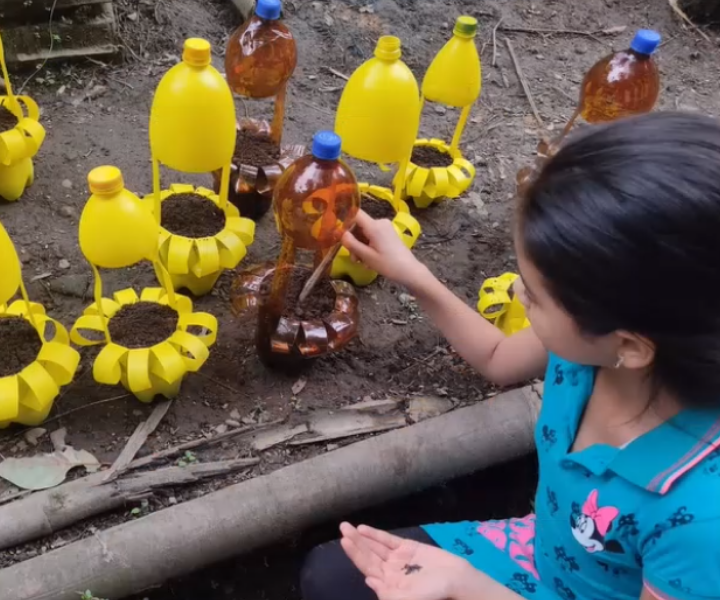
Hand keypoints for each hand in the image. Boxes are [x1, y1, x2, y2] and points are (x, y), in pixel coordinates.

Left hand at [340, 522, 474, 599]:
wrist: (457, 581)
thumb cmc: (434, 593)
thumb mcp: (408, 599)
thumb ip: (387, 593)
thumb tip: (367, 580)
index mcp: (388, 585)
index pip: (367, 568)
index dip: (355, 555)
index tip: (344, 542)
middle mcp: (389, 571)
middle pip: (368, 555)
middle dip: (354, 543)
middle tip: (342, 528)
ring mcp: (398, 558)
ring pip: (376, 546)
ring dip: (362, 537)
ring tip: (347, 527)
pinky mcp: (408, 548)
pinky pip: (388, 540)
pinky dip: (376, 535)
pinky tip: (363, 529)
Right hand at [343, 210, 425, 287]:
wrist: (409, 271)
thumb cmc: (388, 265)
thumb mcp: (367, 256)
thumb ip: (352, 243)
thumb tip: (340, 233)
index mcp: (375, 226)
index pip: (355, 213)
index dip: (345, 221)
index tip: (339, 234)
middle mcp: (380, 222)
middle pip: (359, 226)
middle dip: (353, 241)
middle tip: (354, 258)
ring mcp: (385, 227)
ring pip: (364, 233)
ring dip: (360, 246)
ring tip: (362, 262)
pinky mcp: (388, 233)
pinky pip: (372, 236)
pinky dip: (368, 246)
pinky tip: (369, 259)